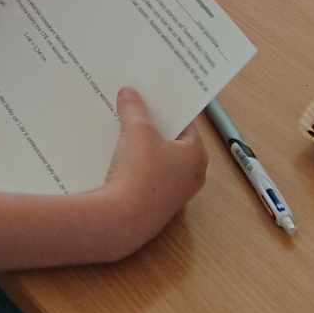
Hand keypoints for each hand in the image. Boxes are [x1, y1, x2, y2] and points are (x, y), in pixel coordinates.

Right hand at [100, 87, 206, 256]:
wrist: (123, 219)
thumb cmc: (141, 172)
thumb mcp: (138, 131)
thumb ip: (135, 109)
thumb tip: (129, 93)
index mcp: (197, 155)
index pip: (186, 123)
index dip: (170, 108)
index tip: (154, 95)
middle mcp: (191, 175)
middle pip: (172, 142)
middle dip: (154, 125)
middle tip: (137, 106)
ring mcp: (173, 192)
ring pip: (159, 160)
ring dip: (143, 145)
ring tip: (123, 126)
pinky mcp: (155, 204)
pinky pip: (147, 176)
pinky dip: (136, 164)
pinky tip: (116, 154)